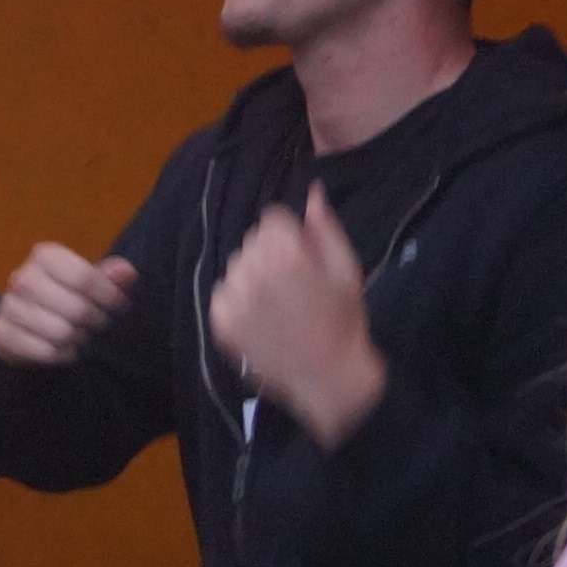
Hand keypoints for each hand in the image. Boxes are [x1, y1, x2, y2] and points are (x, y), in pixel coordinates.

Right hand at [0, 241, 138, 370]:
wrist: (24, 321)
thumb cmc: (66, 295)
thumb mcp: (90, 281)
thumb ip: (110, 276)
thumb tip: (127, 272)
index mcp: (45, 256)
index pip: (84, 278)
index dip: (109, 296)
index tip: (118, 305)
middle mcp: (22, 277)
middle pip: (76, 308)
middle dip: (96, 321)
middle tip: (99, 323)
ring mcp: (9, 306)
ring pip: (60, 332)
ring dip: (79, 338)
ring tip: (82, 334)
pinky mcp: (3, 334)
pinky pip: (44, 351)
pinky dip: (62, 354)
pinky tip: (67, 349)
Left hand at [210, 187, 385, 444]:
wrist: (326, 375)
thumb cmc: (343, 319)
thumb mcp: (345, 268)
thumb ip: (325, 227)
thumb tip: (312, 191)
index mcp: (288, 255)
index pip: (272, 218)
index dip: (290, 235)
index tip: (303, 257)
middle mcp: (254, 272)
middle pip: (252, 240)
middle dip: (270, 253)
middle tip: (294, 284)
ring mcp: (233, 299)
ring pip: (236, 265)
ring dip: (252, 275)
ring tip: (278, 303)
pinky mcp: (220, 321)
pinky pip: (223, 293)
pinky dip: (238, 300)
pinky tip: (262, 317)